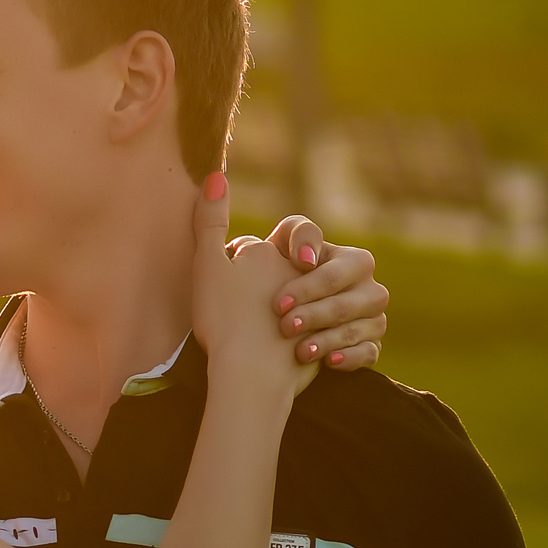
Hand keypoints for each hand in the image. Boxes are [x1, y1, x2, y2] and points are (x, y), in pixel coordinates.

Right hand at [190, 173, 315, 400]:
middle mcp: (304, 275)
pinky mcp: (332, 340)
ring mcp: (322, 307)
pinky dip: (326, 343)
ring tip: (278, 335)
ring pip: (315, 301)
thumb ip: (210, 222)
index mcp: (275, 254)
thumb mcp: (208, 265)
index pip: (262, 247)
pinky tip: (304, 353)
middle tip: (253, 315)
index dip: (245, 265)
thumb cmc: (224, 319)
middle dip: (277, 290)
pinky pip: (339, 335)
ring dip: (302, 314)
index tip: (233, 287)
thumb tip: (216, 175)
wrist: (250, 373)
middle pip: (290, 272)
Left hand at [263, 215, 387, 370]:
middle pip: (345, 306)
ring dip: (327, 341)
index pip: (334, 277)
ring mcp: (375, 320)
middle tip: (285, 327)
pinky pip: (369, 354)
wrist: (283, 307)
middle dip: (314, 317)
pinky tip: (329, 361)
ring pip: (357, 331)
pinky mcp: (372, 345)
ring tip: (300, 351)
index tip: (277, 304)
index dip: (305, 290)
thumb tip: (308, 259)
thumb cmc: (284, 267)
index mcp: (357, 261)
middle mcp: (372, 290)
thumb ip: (298, 234)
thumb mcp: (287, 243)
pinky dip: (350, 358)